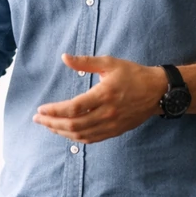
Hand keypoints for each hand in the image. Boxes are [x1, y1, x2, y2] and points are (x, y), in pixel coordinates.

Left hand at [33, 54, 167, 143]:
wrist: (157, 91)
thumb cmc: (132, 74)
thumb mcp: (109, 63)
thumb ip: (85, 62)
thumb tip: (64, 57)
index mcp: (104, 94)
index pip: (74, 108)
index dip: (54, 111)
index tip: (41, 109)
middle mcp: (108, 113)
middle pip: (74, 124)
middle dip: (52, 123)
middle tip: (38, 119)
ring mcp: (112, 124)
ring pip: (81, 134)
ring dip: (61, 132)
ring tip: (48, 125)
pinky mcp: (116, 131)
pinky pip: (92, 139)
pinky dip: (76, 137)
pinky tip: (66, 132)